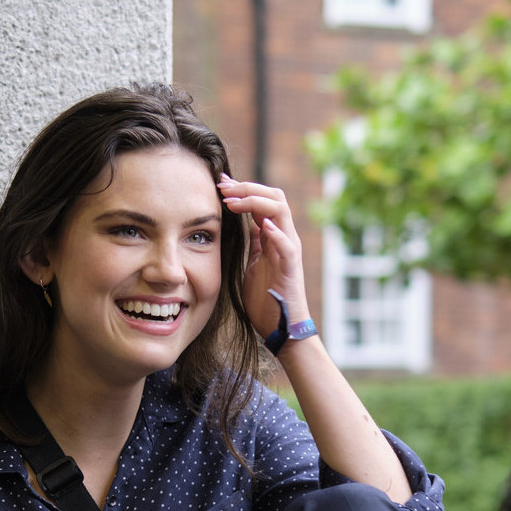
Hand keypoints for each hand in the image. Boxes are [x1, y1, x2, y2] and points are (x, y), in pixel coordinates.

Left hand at [218, 176, 312, 340]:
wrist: (281, 327)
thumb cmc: (266, 299)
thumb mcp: (255, 262)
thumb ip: (255, 242)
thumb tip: (247, 222)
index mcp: (274, 236)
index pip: (263, 199)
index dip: (242, 188)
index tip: (220, 183)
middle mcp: (285, 238)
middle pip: (274, 197)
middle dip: (247, 188)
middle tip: (222, 187)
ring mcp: (289, 252)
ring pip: (281, 212)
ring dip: (255, 202)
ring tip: (232, 201)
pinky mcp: (290, 270)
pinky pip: (288, 246)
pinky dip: (277, 234)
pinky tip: (262, 225)